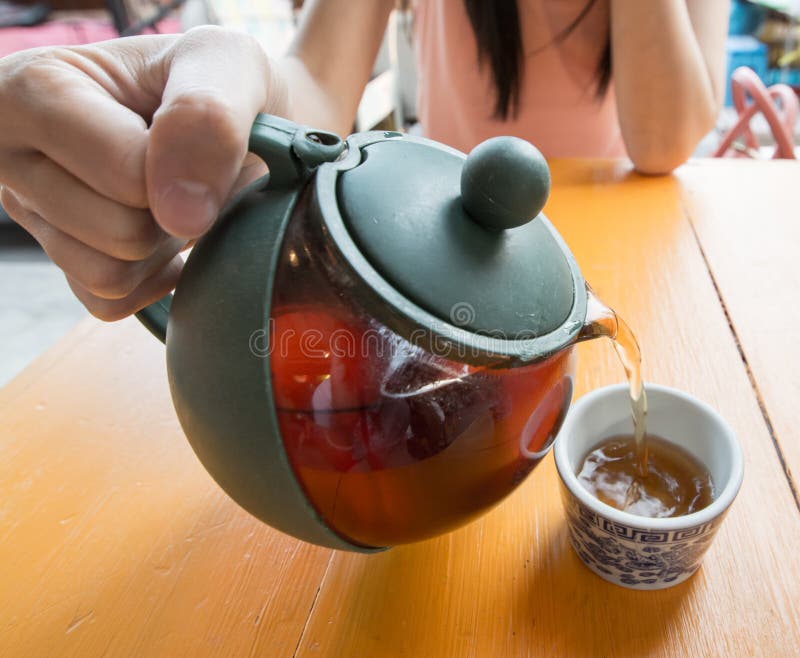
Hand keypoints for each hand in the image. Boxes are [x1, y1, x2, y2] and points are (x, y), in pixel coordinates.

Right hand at [0, 27, 285, 319]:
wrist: (232, 116)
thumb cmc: (218, 83)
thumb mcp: (226, 63)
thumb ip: (207, 117)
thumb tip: (182, 212)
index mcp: (35, 88)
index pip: (126, 174)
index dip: (188, 173)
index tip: (204, 142)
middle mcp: (11, 154)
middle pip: (121, 233)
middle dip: (177, 211)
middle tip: (186, 172)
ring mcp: (32, 213)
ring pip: (111, 275)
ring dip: (165, 246)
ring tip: (172, 197)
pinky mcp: (60, 261)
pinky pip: (110, 302)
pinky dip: (153, 278)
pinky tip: (167, 236)